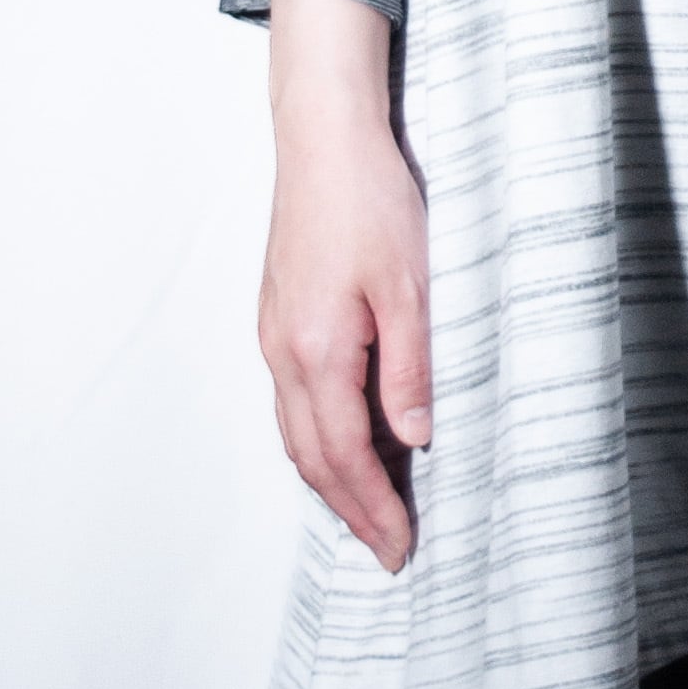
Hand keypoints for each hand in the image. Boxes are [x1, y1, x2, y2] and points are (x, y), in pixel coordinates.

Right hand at [259, 0, 431, 572]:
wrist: (323, 138)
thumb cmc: (370, 200)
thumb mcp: (410, 286)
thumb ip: (410, 369)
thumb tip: (412, 440)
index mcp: (317, 351)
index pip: (343, 457)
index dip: (373, 509)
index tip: (400, 549)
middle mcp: (284, 352)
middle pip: (310, 457)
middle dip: (350, 510)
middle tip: (388, 550)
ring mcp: (275, 335)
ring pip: (297, 432)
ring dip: (332, 478)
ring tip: (373, 510)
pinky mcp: (279, 317)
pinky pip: (295, 400)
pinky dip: (320, 438)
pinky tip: (352, 440)